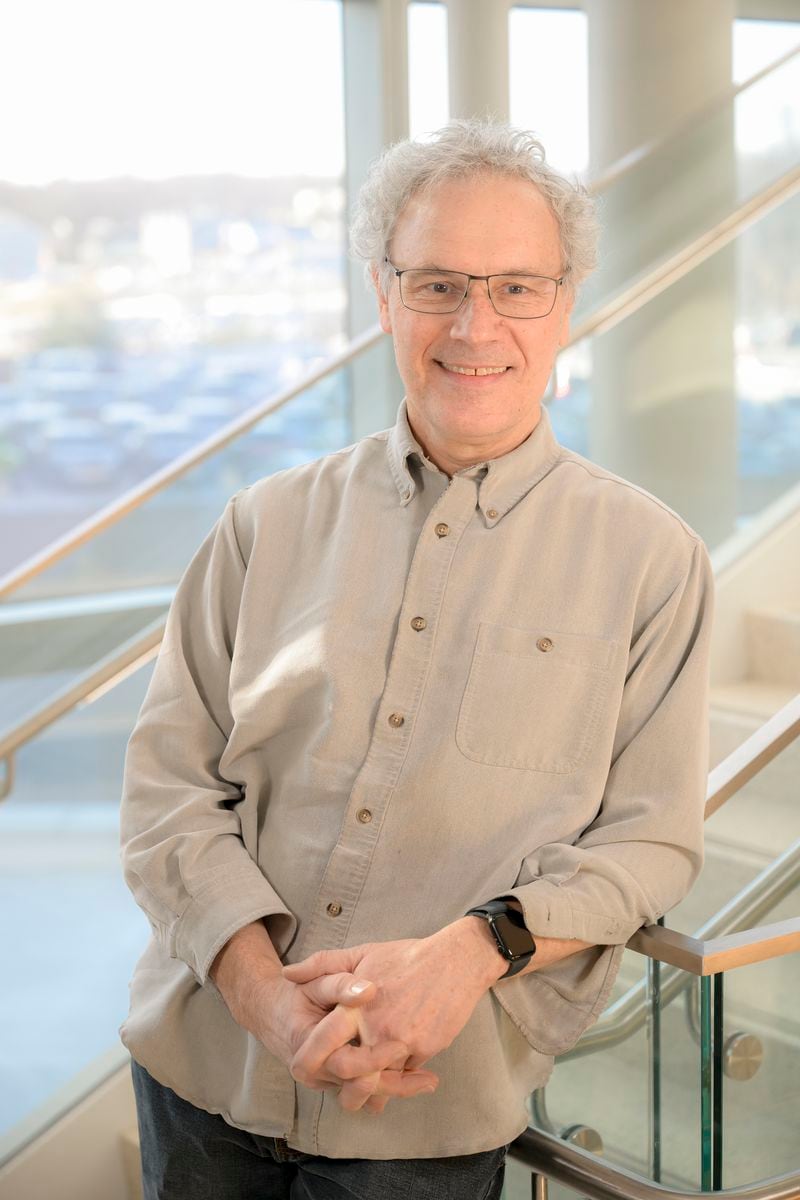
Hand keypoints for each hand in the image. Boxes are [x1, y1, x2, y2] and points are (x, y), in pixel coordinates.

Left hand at [282, 922, 502, 1109]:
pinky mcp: (425, 1049)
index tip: (310, 1068)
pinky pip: (406, 1073)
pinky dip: (400, 1077)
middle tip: (342, 1093)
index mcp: (356, 1005)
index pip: (326, 1044)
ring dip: (374, 1089)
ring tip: (369, 1096)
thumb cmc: (406, 957)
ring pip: (380, 1080)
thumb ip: (322, 964)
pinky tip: (397, 1079)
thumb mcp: (362, 954)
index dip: (314, 1061)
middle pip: (351, 1074)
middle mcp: (377, 1027)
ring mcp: (403, 1041)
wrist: (455, 961)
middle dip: (345, 1089)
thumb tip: (286, 973)